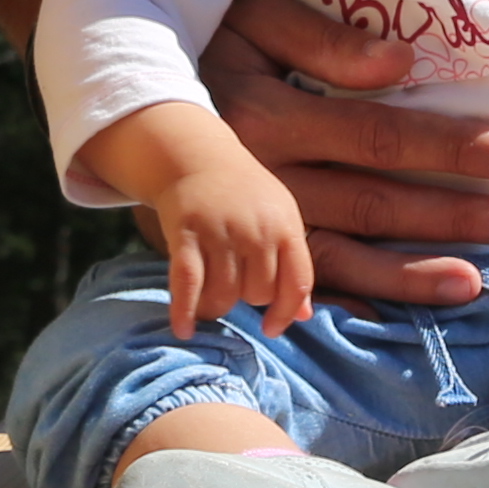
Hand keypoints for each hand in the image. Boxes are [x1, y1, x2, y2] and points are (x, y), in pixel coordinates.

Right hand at [79, 102, 320, 335]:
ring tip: (209, 302)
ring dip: (215, 307)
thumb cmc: (245, 196)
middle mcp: (255, 229)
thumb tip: (304, 315)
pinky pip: (187, 283)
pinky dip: (184, 311)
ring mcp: (219, 230)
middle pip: (257, 294)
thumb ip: (293, 265)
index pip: (296, 282)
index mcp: (285, 225)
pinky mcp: (185, 233)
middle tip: (233, 285)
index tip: (272, 329)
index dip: (287, 312)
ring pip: (223, 294)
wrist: (197, 157)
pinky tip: (183, 330)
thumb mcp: (279, 219)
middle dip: (245, 299)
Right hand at [204, 0, 488, 305]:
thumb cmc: (208, 46)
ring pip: (343, 257)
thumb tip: (400, 63)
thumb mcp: (255, 23)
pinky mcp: (239, 252)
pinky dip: (349, 303)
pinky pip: (301, 285)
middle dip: (451, 215)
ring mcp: (251, 224)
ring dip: (410, 274)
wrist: (128, 103)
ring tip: (473, 283)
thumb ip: (323, 41)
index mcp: (270, 117)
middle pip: (372, 203)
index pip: (378, 137)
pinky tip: (394, 318)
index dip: (447, 147)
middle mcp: (264, 179)